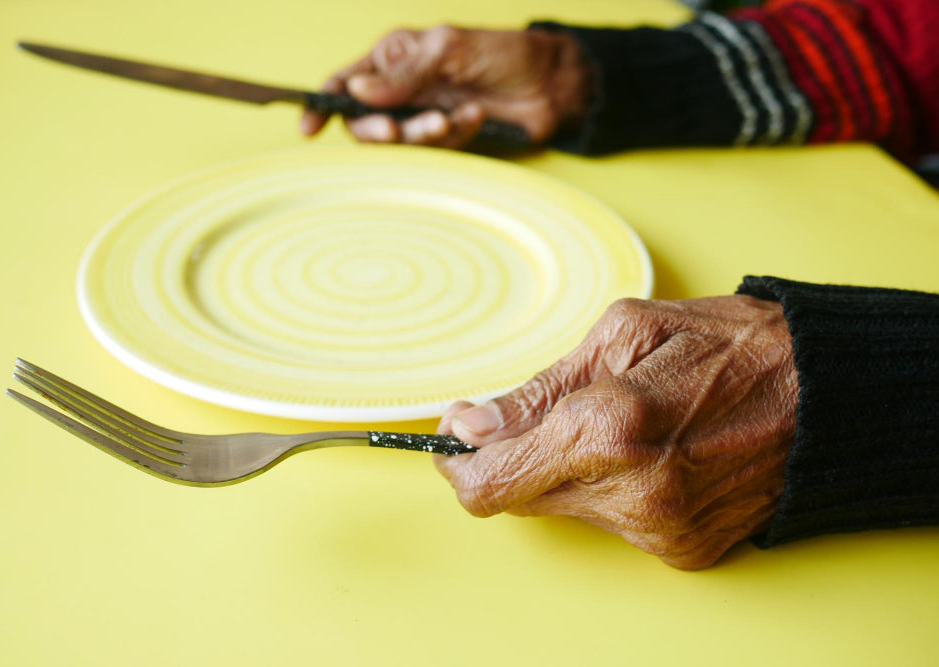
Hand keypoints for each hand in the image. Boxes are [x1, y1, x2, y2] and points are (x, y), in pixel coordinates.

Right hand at [299, 25, 590, 148]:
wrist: (552, 84)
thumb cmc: (504, 53)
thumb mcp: (450, 50)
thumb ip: (402, 74)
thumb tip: (354, 91)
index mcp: (394, 57)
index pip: (345, 83)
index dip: (321, 105)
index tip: (308, 129)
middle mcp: (404, 89)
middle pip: (366, 123)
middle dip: (380, 130)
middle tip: (399, 131)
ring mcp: (425, 116)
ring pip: (401, 142)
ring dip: (425, 135)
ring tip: (454, 118)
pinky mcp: (448, 140)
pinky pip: (434, 151)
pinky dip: (454, 137)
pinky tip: (476, 118)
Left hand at [435, 296, 799, 569]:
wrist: (827, 394)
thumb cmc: (731, 346)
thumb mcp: (622, 332)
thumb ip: (537, 390)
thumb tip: (473, 425)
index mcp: (608, 427)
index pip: (490, 483)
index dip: (460, 463)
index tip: (460, 436)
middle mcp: (631, 492)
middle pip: (521, 498)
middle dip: (521, 455)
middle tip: (557, 411)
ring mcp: (660, 529)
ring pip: (566, 509)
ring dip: (572, 469)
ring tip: (624, 422)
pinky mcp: (683, 550)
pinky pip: (612, 522)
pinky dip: (613, 488)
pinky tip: (652, 452)